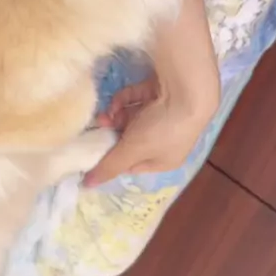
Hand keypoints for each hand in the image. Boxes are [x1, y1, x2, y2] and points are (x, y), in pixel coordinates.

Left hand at [83, 73, 217, 185]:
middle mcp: (167, 139)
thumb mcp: (132, 150)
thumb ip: (109, 166)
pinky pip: (137, 99)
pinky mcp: (160, 92)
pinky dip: (125, 100)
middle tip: (97, 127)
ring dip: (116, 116)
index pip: (132, 164)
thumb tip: (88, 186)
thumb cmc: (161, 129)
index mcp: (164, 160)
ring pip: (132, 118)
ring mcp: (164, 114)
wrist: (187, 90)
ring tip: (103, 115)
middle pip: (131, 139)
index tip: (92, 151)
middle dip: (112, 133)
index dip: (112, 159)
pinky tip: (117, 102)